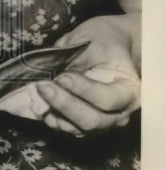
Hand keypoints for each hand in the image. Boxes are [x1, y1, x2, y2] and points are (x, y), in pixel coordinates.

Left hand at [37, 14, 140, 135]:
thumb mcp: (91, 40)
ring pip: (78, 129)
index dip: (83, 91)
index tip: (62, 77)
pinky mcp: (85, 124)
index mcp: (130, 90)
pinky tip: (41, 104)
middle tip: (43, 87)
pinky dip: (53, 119)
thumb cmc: (103, 41)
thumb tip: (47, 72)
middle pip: (92, 120)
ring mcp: (102, 122)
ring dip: (56, 112)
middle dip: (65, 104)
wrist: (107, 46)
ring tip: (39, 91)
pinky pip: (68, 129)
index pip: (108, 99)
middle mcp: (119, 112)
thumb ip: (73, 59)